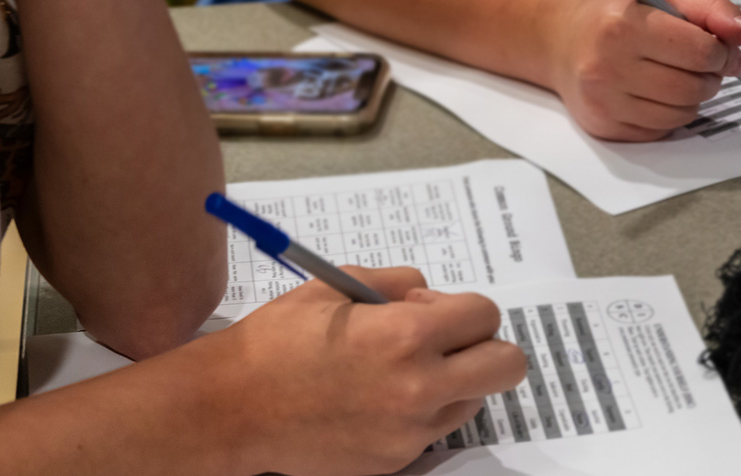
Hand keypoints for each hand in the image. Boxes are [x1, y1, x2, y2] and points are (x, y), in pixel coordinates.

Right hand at [201, 266, 525, 475]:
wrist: (233, 407)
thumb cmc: (276, 342)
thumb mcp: (334, 285)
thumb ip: (395, 282)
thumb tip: (427, 294)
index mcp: (406, 336)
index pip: (484, 314)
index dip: (460, 305)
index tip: (431, 308)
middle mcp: (419, 387)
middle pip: (506, 365)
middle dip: (483, 344)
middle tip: (445, 339)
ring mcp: (410, 431)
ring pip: (474, 399)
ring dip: (453, 378)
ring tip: (402, 368)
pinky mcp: (396, 460)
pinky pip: (435, 429)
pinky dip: (422, 409)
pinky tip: (378, 396)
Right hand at [548, 0, 740, 141]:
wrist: (560, 40)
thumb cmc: (615, 15)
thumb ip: (710, 9)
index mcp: (622, 27)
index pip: (701, 52)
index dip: (722, 51)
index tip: (718, 48)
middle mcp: (606, 67)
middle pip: (694, 88)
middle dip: (710, 77)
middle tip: (701, 64)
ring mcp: (602, 101)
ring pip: (681, 115)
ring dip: (692, 98)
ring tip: (676, 77)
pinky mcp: (603, 126)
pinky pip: (660, 131)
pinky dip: (669, 114)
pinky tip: (654, 93)